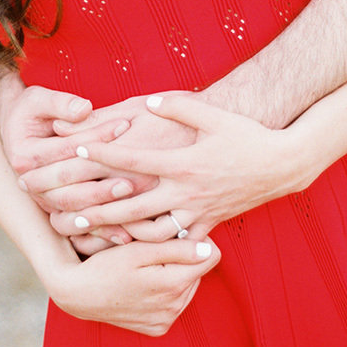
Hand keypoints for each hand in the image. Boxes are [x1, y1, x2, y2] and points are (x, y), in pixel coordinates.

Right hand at [0, 81, 143, 244]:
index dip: (96, 137)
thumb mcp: (39, 98)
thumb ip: (61, 103)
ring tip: (131, 201)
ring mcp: (41, 201)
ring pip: (72, 212)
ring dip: (102, 210)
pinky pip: (77, 230)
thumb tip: (84, 110)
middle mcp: (29, 184)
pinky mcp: (54, 211)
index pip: (65, 149)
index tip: (124, 125)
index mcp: (24, 156)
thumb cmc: (32, 109)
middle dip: (100, 184)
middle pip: (67, 188)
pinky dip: (99, 234)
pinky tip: (125, 236)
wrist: (17, 130)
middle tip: (133, 177)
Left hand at [45, 94, 309, 239]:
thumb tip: (149, 102)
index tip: (74, 152)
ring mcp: (196, 212)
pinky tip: (127, 243)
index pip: (132, 161)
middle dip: (96, 209)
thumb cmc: (245, 134)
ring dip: (117, 233)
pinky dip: (148, 244)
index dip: (101, 155)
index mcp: (182, 162)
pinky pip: (172, 241)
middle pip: (131, 206)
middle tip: (65, 211)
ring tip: (89, 232)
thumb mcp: (212, 114)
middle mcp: (185, 191)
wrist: (281, 165)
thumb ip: (178, 106)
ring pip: (148, 232)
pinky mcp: (206, 226)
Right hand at [46, 236, 220, 335]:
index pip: (211, 256)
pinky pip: (175, 303)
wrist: (78, 295)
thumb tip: (210, 249)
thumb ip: (177, 249)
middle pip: (198, 271)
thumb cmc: (106, 266)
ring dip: (174, 272)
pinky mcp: (158, 328)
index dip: (195, 239)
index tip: (176, 233)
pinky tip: (144, 282)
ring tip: (147, 265)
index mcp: (173, 285)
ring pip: (187, 286)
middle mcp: (175, 308)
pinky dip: (164, 290)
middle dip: (183, 257)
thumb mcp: (139, 250)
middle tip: (154, 248)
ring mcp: (166, 320)